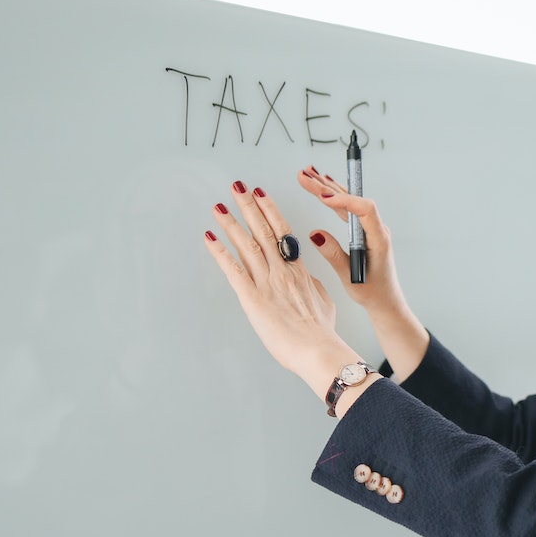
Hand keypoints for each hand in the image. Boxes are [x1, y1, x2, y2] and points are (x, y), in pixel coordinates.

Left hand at [204, 180, 361, 392]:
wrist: (318, 350)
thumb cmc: (322, 332)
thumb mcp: (325, 302)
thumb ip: (313, 285)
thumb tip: (308, 277)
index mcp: (299, 270)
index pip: (282, 233)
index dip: (270, 211)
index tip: (261, 194)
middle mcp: (282, 270)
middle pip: (263, 231)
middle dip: (249, 206)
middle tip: (237, 186)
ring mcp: (267, 282)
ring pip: (247, 245)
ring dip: (231, 223)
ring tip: (220, 206)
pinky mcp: (252, 298)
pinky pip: (233, 269)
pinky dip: (220, 252)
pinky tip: (209, 238)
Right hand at [296, 166, 406, 317]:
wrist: (386, 300)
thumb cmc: (373, 292)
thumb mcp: (350, 277)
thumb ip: (333, 255)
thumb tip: (314, 234)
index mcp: (379, 239)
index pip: (366, 210)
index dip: (345, 200)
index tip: (324, 197)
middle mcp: (376, 229)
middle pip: (352, 200)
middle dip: (327, 187)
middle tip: (305, 176)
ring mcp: (369, 228)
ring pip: (348, 202)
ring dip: (327, 187)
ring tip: (307, 174)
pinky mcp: (363, 231)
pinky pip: (348, 209)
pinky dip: (334, 197)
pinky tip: (323, 186)